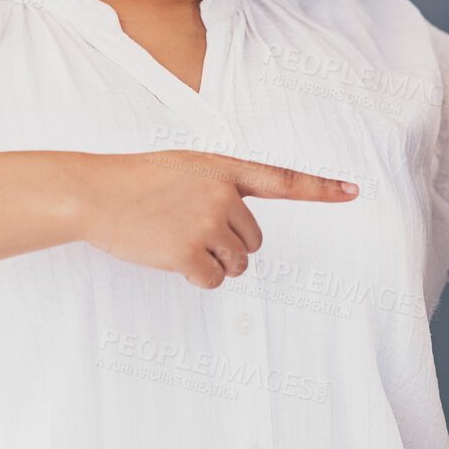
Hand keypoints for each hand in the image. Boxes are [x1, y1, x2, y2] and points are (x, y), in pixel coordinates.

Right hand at [76, 150, 358, 288]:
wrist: (95, 193)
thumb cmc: (135, 182)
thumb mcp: (184, 169)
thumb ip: (218, 187)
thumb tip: (238, 229)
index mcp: (225, 169)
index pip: (282, 180)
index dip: (321, 189)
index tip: (353, 192)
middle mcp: (223, 194)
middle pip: (254, 240)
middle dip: (228, 244)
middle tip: (188, 230)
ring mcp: (208, 223)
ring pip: (236, 263)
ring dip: (212, 262)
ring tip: (175, 239)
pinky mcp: (190, 252)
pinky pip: (213, 280)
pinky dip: (196, 277)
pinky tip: (169, 256)